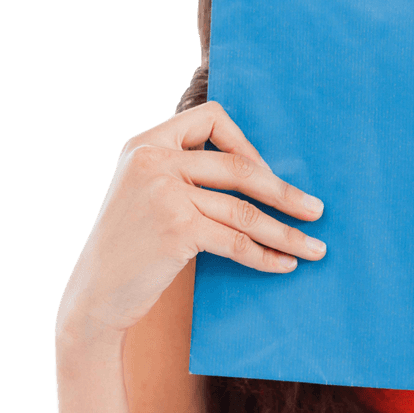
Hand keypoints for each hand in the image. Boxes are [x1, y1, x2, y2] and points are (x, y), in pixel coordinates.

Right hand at [56, 101, 327, 342]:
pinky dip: (266, 255)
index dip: (247, 143)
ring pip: (244, 210)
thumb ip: (185, 173)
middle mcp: (153, 161)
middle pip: (239, 168)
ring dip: (286, 232)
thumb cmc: (131, 247)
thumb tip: (261, 175)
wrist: (96, 294)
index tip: (268, 174)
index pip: (210, 119)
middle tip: (317, 211)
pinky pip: (237, 240)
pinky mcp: (176, 229)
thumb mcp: (146, 193)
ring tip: (315, 248)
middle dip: (285, 193)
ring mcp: (164, 194)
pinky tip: (285, 266)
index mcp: (146, 144)